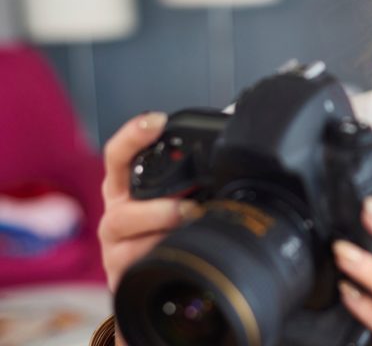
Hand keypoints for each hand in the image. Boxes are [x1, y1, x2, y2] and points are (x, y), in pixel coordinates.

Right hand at [97, 112, 199, 291]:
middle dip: (156, 205)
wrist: (166, 272)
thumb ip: (198, 166)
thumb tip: (233, 128)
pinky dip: (156, 257)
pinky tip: (177, 253)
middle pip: (119, 201)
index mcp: (127, 186)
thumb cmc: (173, 225)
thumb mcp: (182, 192)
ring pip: (124, 234)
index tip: (157, 121)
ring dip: (159, 229)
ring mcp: (115, 244)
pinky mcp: (119, 272)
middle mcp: (116, 212)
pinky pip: (131, 265)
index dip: (133, 135)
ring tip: (188, 228)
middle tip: (190, 206)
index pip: (118, 155)